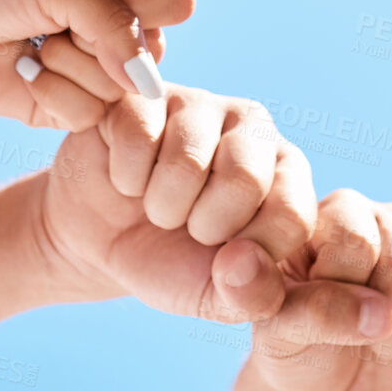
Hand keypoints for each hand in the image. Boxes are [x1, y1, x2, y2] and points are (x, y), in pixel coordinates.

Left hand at [0, 0, 165, 126]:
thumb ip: (115, 25)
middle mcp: (114, 34)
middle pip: (145, 57)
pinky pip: (87, 115)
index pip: (166, 10)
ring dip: (67, 66)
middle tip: (50, 22)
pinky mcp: (66, 109)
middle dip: (91, 41)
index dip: (130, 7)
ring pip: (116, 91)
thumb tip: (148, 83)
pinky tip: (22, 71)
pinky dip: (52, 93)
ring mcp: (92, 73)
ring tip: (33, 44)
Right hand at [38, 88, 316, 316]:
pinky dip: (126, 177)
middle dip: (204, 225)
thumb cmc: (170, 262)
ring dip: (161, 205)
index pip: (292, 215)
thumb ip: (251, 296)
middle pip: (245, 179)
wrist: (98, 243)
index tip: (224, 258)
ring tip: (157, 205)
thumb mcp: (216, 296)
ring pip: (188, 160)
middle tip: (187, 227)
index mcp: (287, 173)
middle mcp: (253, 127)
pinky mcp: (146, 94)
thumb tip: (243, 263)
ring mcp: (200, 104)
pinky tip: (128, 178)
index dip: (250, 253)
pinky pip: (139, 136)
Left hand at [243, 190, 391, 390]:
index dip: (338, 293)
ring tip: (374, 341)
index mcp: (339, 210)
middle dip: (372, 320)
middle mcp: (390, 220)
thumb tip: (382, 314)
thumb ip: (314, 312)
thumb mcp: (277, 330)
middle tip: (349, 332)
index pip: (357, 244)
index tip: (314, 308)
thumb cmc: (291, 346)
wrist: (324, 384)